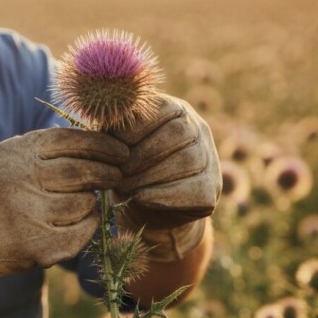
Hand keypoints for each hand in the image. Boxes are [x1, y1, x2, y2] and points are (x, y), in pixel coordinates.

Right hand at [0, 128, 127, 317]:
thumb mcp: (5, 157)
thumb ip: (43, 149)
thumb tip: (97, 140)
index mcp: (15, 154)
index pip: (70, 140)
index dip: (102, 144)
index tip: (120, 151)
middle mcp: (19, 182)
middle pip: (82, 171)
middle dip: (107, 171)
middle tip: (117, 173)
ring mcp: (26, 217)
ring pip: (84, 202)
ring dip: (91, 200)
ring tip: (83, 198)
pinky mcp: (35, 249)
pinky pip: (80, 232)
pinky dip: (87, 225)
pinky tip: (79, 220)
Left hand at [111, 94, 220, 260]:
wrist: (147, 209)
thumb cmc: (127, 168)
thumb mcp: (118, 145)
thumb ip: (115, 129)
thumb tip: (105, 114)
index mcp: (174, 109)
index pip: (162, 109)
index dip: (135, 128)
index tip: (112, 147)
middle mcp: (198, 128)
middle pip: (178, 133)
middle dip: (142, 155)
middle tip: (117, 172)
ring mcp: (209, 157)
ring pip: (188, 159)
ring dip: (151, 175)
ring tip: (125, 186)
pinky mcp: (212, 187)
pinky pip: (195, 189)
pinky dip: (165, 195)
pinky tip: (142, 198)